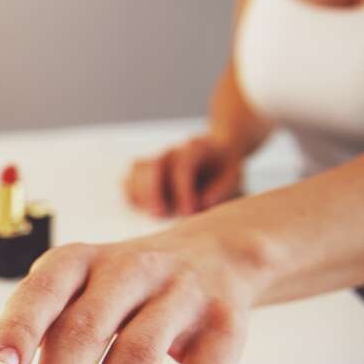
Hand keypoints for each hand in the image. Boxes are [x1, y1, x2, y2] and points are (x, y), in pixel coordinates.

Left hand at [0, 228, 268, 363]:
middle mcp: (126, 272)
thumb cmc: (117, 287)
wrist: (217, 255)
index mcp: (75, 263)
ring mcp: (179, 298)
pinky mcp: (224, 331)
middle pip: (83, 335)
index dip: (18, 331)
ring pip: (136, 361)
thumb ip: (3, 339)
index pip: (41, 293)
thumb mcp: (59, 299)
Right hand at [125, 135, 242, 217]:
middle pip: (153, 165)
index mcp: (196, 149)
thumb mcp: (235, 175)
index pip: (182, 166)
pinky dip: (133, 196)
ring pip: (137, 171)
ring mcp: (156, 160)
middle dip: (154, 192)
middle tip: (161, 214)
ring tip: (155, 213)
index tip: (189, 212)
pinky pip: (128, 181)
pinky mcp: (144, 172)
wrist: (217, 153)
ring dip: (142, 194)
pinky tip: (146, 209)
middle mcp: (172, 152)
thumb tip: (203, 203)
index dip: (183, 191)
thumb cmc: (224, 168)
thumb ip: (223, 188)